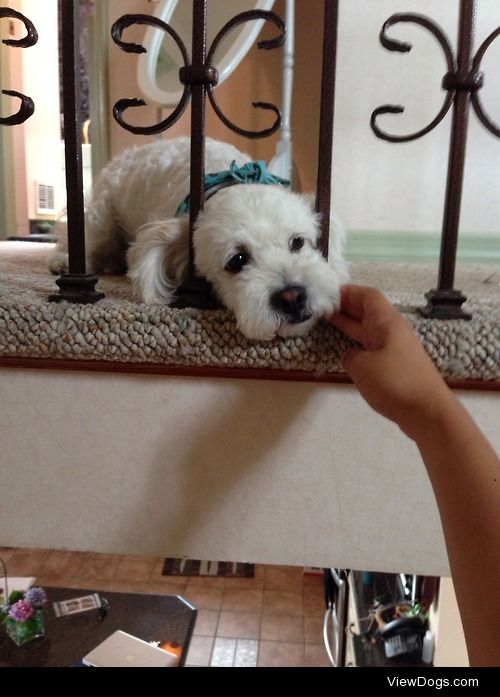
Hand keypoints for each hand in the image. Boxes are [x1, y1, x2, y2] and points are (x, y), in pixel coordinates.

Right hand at [330, 285, 451, 437]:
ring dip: (350, 325)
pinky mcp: (396, 366)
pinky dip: (357, 344)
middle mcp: (393, 331)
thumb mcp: (362, 366)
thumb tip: (351, 355)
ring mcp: (395, 348)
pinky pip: (373, 346)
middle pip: (368, 310)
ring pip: (369, 329)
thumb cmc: (395, 382)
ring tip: (328, 323)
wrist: (427, 412)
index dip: (347, 292)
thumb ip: (350, 356)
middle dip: (346, 307)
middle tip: (322, 308)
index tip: (326, 295)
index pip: (368, 296)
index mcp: (387, 322)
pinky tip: (345, 350)